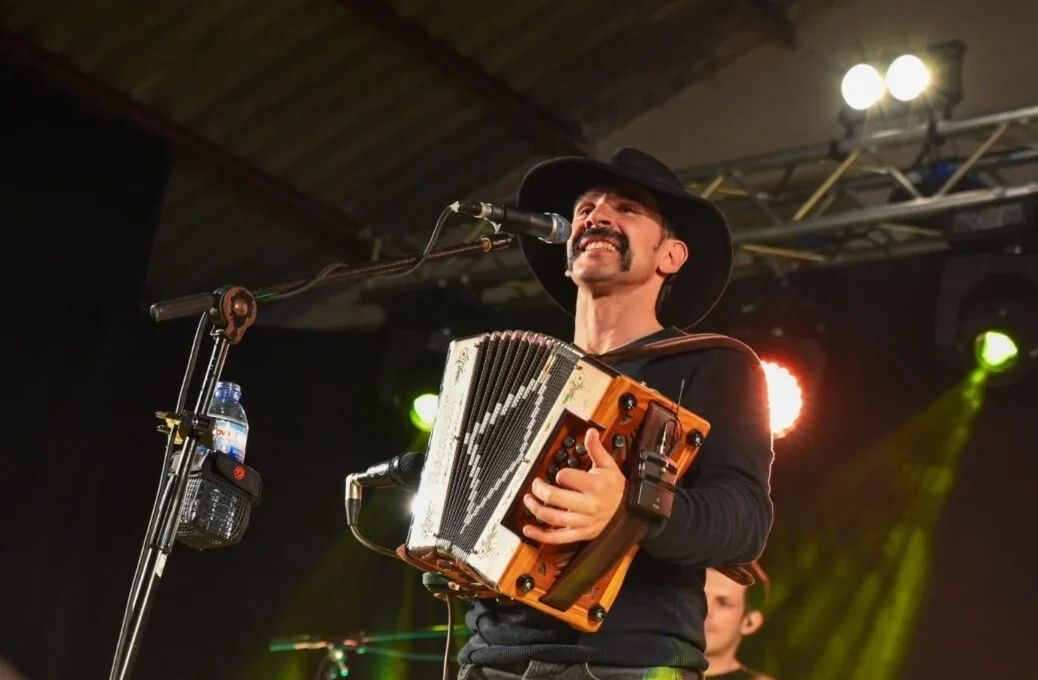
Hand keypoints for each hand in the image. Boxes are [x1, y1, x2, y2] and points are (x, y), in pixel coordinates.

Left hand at [521, 429, 626, 543]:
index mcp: (595, 486)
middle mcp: (588, 505)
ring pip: (552, 517)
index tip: (561, 475)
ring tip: (528, 500)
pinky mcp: (579, 534)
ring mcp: (583, 522)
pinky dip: (540, 535)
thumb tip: (590, 432)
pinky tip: (528, 529)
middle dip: (539, 489)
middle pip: (554, 498)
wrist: (628, 512)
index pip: (566, 477)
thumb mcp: (609, 466)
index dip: (560, 474)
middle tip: (535, 484)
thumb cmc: (615, 488)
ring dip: (535, 508)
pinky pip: (557, 537)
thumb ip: (596, 449)